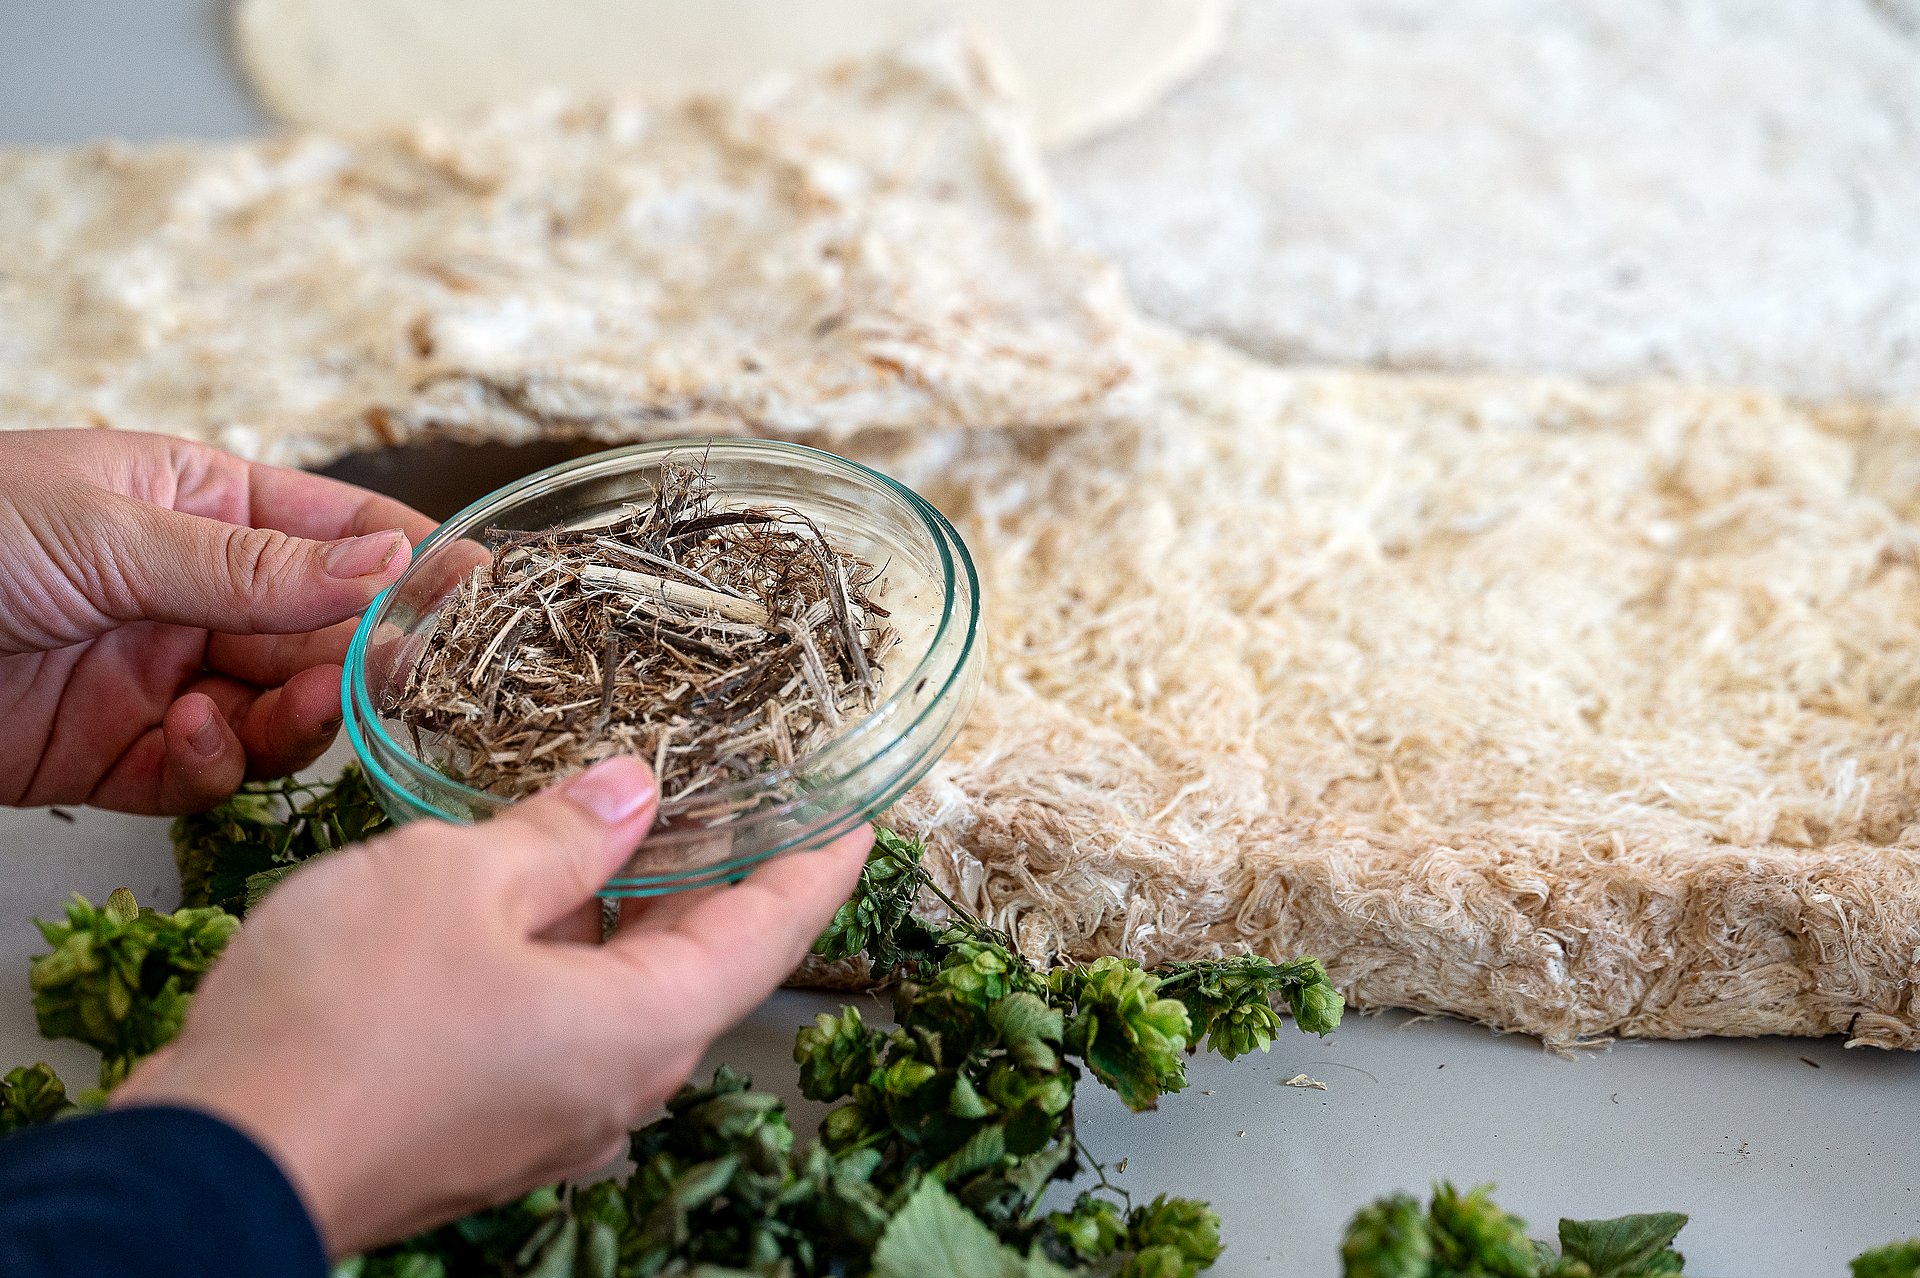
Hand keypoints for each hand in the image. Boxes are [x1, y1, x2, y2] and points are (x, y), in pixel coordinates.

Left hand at [0, 430, 437, 812]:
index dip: (408, 558)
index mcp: (201, 507)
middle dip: (367, 659)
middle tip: (409, 677)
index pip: (335, 530)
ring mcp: (162, 678)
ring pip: (278, 716)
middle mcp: (196, 596)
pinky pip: (204, 775)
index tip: (480, 588)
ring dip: (302, 717)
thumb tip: (386, 563)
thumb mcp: (112, 532)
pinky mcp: (118, 756)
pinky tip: (192, 730)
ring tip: (305, 704)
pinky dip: (215, 765)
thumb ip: (251, 567)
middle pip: (322, 636)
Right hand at [112, 758, 872, 1255]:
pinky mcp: (485, 1123)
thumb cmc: (340, 1023)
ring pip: (619, 990)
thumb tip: (629, 794)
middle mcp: (615, 1085)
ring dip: (625, 906)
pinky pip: (555, 1021)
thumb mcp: (458, 880)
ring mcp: (549, 1114)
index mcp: (644, 1028)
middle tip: (735, 791)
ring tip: (622, 815)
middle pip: (701, 963)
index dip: (820, 862)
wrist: (212, 1163)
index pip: (774, 932)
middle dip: (717, 872)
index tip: (858, 815)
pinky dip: (561, 949)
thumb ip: (560, 833)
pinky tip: (522, 890)